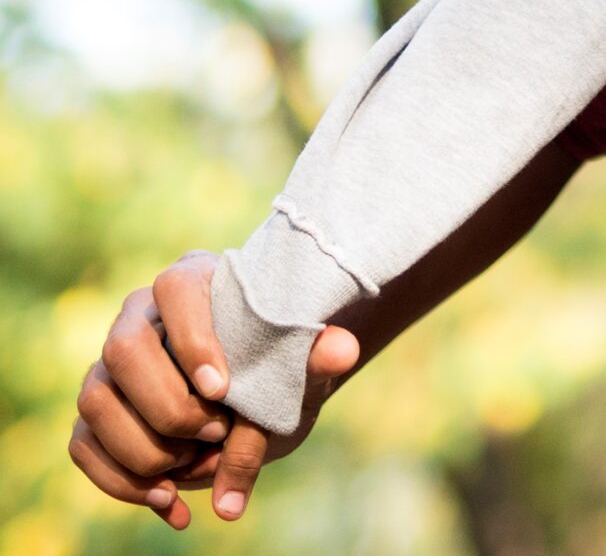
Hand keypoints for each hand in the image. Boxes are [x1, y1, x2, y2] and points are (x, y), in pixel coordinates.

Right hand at [68, 251, 360, 528]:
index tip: (223, 387)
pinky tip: (171, 501)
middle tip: (216, 432)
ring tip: (193, 467)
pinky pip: (82, 447)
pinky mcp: (96, 414)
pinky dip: (122, 482)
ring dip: (143, 447)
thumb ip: (317, 357)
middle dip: (169, 403)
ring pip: (95, 401)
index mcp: (191, 284)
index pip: (175, 288)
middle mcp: (138, 318)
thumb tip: (343, 350)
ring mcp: (107, 367)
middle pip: (123, 349)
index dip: (193, 337)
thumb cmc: (278, 368)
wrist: (260, 399)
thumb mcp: (301, 366)